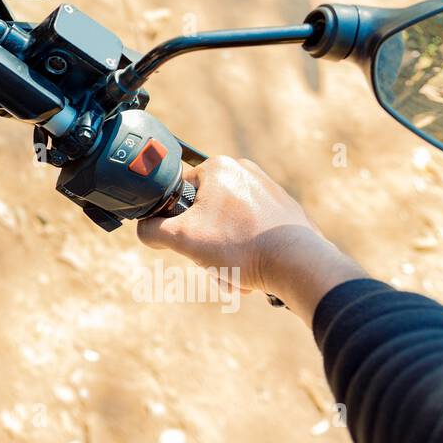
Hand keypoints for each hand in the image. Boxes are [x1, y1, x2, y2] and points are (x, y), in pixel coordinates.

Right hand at [136, 156, 365, 321]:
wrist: (298, 264)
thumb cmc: (241, 246)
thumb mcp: (183, 238)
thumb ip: (153, 230)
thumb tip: (144, 229)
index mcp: (218, 167)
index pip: (180, 192)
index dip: (178, 221)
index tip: (190, 241)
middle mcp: (245, 171)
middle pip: (206, 212)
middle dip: (206, 244)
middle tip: (213, 263)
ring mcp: (268, 190)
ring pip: (229, 226)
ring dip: (225, 255)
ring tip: (234, 275)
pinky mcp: (285, 211)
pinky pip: (253, 231)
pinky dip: (247, 253)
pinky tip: (252, 273)